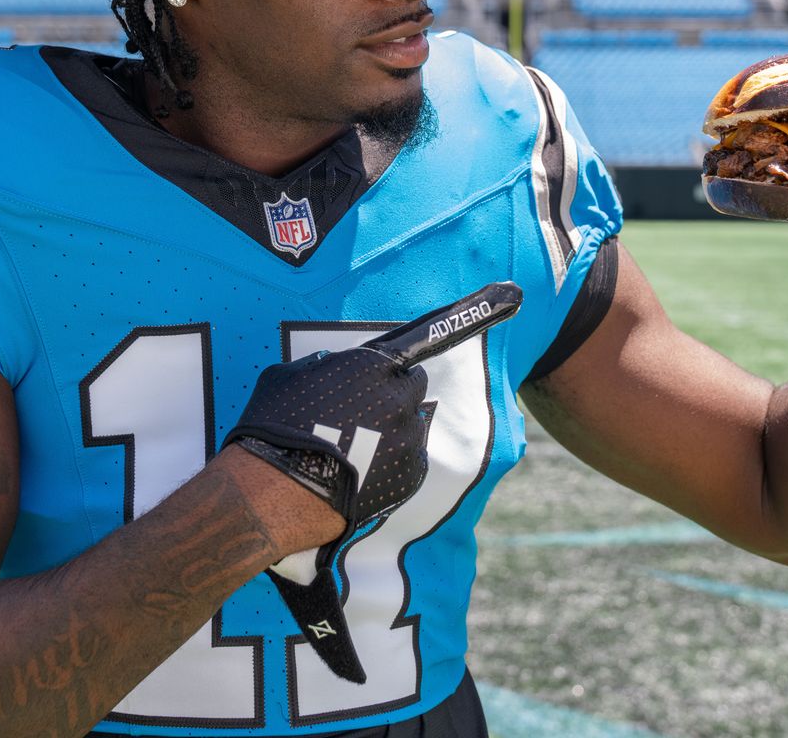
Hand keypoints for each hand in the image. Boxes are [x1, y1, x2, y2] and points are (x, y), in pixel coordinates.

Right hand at [222, 281, 521, 682]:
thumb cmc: (273, 429)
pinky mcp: (413, 473)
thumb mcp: (288, 379)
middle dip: (391, 394)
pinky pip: (408, 459)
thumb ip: (324, 368)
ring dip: (388, 432)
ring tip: (346, 452)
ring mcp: (411, 437)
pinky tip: (355, 473)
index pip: (430, 334)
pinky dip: (389, 465)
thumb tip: (330, 371)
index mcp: (372, 365)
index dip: (476, 312)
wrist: (276, 492)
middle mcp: (401, 396)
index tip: (515, 294)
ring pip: (409, 424)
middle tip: (355, 414)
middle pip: (410, 385)